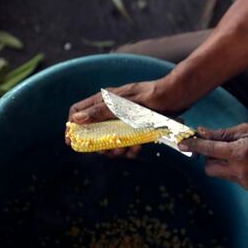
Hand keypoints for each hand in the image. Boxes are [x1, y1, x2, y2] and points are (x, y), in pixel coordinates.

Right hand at [66, 80, 181, 157]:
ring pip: (111, 140)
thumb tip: (76, 119)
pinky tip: (138, 148)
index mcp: (104, 100)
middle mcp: (111, 111)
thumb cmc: (150, 96)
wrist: (176, 96)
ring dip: (116, 149)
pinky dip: (131, 148)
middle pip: (94, 131)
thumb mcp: (123, 105)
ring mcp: (123, 120)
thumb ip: (100, 112)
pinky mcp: (136, 128)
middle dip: (98, 145)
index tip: (71, 142)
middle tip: (108, 151)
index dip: (72, 126)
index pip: (78, 111)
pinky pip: (128, 142)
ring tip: (126, 150)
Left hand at [179, 124, 247, 190]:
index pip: (209, 150)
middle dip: (208, 157)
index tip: (182, 143)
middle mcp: (239, 169)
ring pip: (219, 173)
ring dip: (220, 163)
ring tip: (236, 152)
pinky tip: (245, 161)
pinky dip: (231, 168)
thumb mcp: (246, 129)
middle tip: (217, 146)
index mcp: (239, 152)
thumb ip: (223, 134)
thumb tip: (202, 133)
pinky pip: (230, 177)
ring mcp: (243, 180)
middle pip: (209, 167)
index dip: (193, 146)